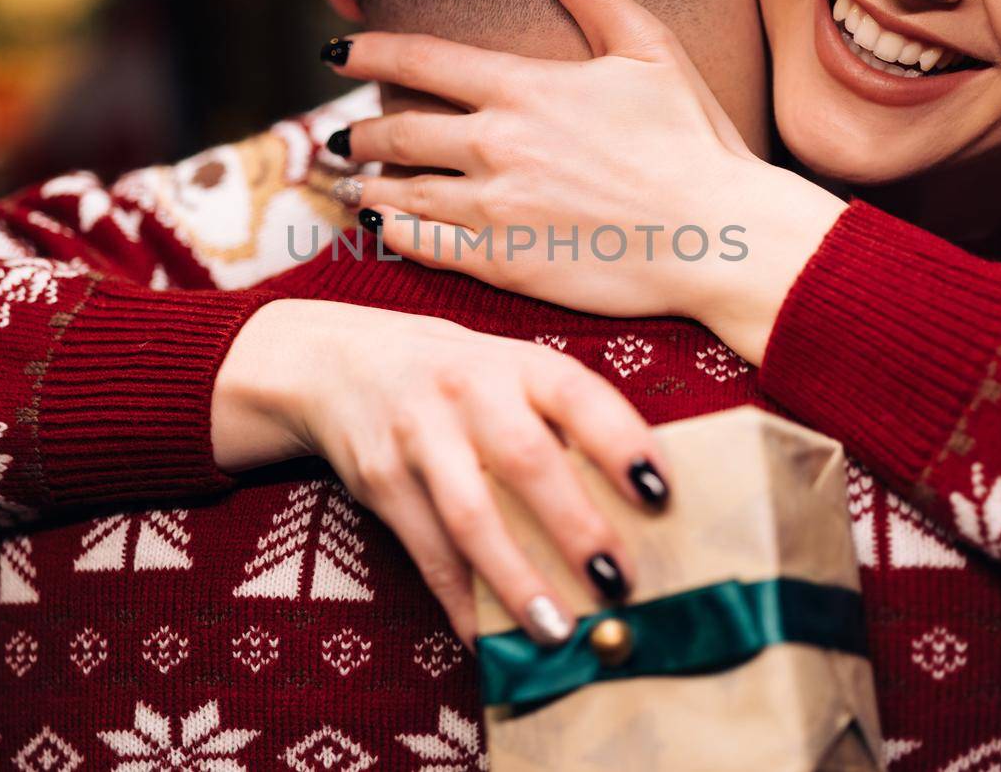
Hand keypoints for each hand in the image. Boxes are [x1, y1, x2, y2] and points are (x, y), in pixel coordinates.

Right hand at [212, 298, 671, 646]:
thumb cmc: (458, 377)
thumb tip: (642, 510)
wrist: (340, 361)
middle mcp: (469, 391)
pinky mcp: (380, 478)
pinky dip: (459, 600)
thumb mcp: (511, 372)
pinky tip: (488, 638)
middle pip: (526, 460)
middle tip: (618, 583)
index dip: (621, 443)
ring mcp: (418, 435)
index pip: (578, 396)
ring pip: (471, 516)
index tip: (660, 494)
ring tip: (557, 630)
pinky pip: (425, 550)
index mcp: (518, 363)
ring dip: (515, 579)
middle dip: (574, 526)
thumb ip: (564, 422)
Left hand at [329, 0, 845, 360]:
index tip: (336, 51)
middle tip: (340, 137)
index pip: (419, 60)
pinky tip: (378, 228)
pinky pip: (425, 247)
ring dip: (366, 186)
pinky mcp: (504, 264)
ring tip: (349, 184)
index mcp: (523, 87)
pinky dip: (391, 234)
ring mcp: (495, 209)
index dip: (368, 52)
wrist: (718, 236)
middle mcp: (496, 145)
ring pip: (401, 194)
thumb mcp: (648, 48)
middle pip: (398, 134)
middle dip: (359, 134)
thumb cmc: (692, 139)